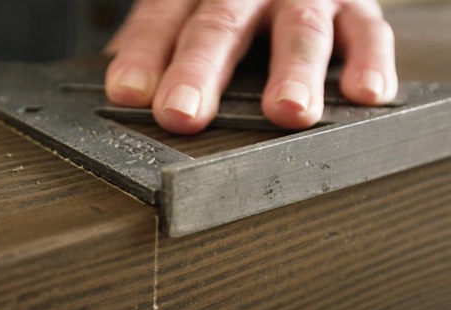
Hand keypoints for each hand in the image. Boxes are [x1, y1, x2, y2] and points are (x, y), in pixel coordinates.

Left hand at [105, 0, 397, 133]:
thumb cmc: (232, 3)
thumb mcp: (190, 8)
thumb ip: (159, 41)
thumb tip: (125, 89)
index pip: (163, 16)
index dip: (145, 54)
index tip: (128, 93)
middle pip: (221, 24)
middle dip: (201, 70)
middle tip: (183, 113)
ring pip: (299, 27)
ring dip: (293, 71)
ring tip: (287, 112)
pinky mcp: (355, 6)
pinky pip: (368, 31)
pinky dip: (369, 61)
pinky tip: (363, 94)